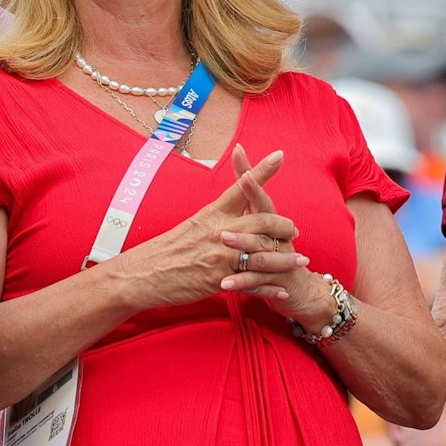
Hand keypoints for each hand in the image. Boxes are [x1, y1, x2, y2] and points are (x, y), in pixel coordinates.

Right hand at [111, 147, 285, 311]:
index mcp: (211, 213)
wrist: (143, 274)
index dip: (262, 171)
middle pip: (261, 220)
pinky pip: (252, 282)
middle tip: (295, 230)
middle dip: (283, 224)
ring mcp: (220, 255)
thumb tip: (230, 215)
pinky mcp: (218, 278)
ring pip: (262, 253)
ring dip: (285, 259)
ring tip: (302, 262)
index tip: (280, 155)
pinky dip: (270, 287)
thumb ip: (215, 219)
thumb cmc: (166, 250)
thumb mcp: (191, 226)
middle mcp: (218, 230)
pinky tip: (282, 289)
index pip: (240, 187)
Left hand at [216, 147, 327, 324]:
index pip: (260, 196)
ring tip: (223, 242)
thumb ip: (250, 201)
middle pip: (265, 218)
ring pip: (261, 251)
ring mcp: (281, 260)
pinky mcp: (279, 283)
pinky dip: (242, 283)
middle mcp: (279, 237)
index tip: (240, 159)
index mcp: (270, 222)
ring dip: (242, 245)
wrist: (300, 291)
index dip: (251, 179)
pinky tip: (224, 285)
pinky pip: (258, 282)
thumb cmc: (275, 254)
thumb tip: (241, 169)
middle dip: (250, 205)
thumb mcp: (262, 228)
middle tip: (232, 198)